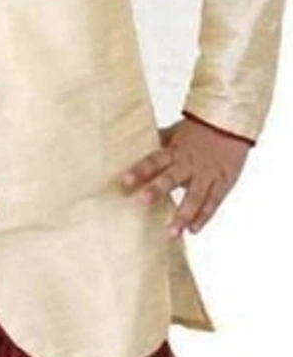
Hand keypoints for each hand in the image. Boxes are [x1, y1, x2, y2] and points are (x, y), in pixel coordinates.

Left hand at [118, 117, 250, 237]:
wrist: (232, 124)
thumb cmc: (199, 130)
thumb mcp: (176, 132)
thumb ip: (157, 144)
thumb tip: (132, 146)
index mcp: (176, 150)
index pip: (154, 160)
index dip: (140, 170)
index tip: (125, 181)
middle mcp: (190, 164)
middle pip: (172, 177)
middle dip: (157, 189)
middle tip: (143, 200)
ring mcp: (207, 175)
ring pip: (195, 197)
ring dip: (183, 215)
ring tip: (171, 232)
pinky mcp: (223, 183)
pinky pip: (213, 202)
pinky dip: (203, 217)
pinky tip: (193, 230)